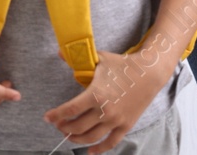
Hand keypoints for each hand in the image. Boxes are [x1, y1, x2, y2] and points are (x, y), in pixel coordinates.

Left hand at [43, 48, 169, 153]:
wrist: (149, 72)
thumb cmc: (123, 64)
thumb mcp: (100, 59)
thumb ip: (78, 59)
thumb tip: (59, 52)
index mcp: (96, 94)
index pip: (70, 110)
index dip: (56, 115)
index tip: (47, 117)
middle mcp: (104, 111)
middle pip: (77, 126)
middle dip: (64, 127)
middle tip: (59, 125)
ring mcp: (115, 120)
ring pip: (91, 138)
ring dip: (77, 139)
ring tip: (70, 135)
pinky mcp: (125, 126)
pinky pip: (110, 143)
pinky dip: (99, 149)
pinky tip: (90, 151)